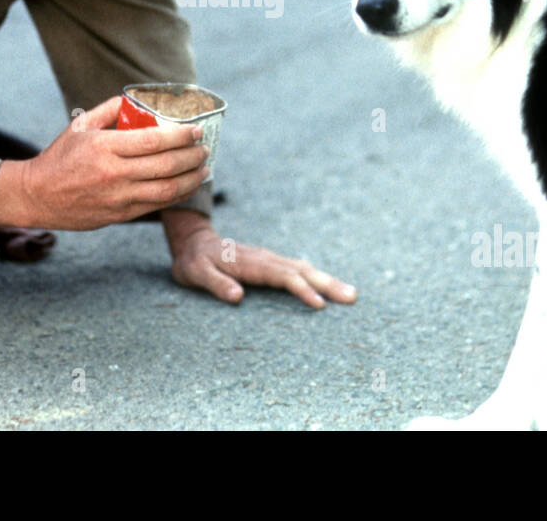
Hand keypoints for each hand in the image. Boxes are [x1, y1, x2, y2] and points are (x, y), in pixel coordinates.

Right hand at [0, 97, 208, 230]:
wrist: (37, 196)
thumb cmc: (60, 157)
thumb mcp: (80, 126)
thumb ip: (110, 109)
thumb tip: (138, 99)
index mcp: (104, 147)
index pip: (154, 141)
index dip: (181, 136)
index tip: (196, 130)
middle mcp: (114, 173)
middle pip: (166, 165)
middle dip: (192, 156)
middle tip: (204, 148)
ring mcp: (118, 197)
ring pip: (167, 190)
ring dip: (192, 178)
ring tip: (204, 167)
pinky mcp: (120, 215)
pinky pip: (157, 205)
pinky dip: (178, 195)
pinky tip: (188, 185)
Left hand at [162, 208, 357, 309]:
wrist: (194, 242)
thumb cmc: (194, 262)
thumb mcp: (196, 274)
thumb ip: (216, 284)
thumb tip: (239, 297)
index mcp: (251, 262)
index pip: (282, 276)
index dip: (302, 290)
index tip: (320, 305)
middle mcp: (265, 258)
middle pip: (302, 271)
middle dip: (327, 284)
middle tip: (352, 297)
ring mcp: (269, 259)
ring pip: (304, 268)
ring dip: (327, 280)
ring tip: (350, 294)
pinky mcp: (270, 263)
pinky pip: (298, 269)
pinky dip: (316, 277)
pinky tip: (328, 285)